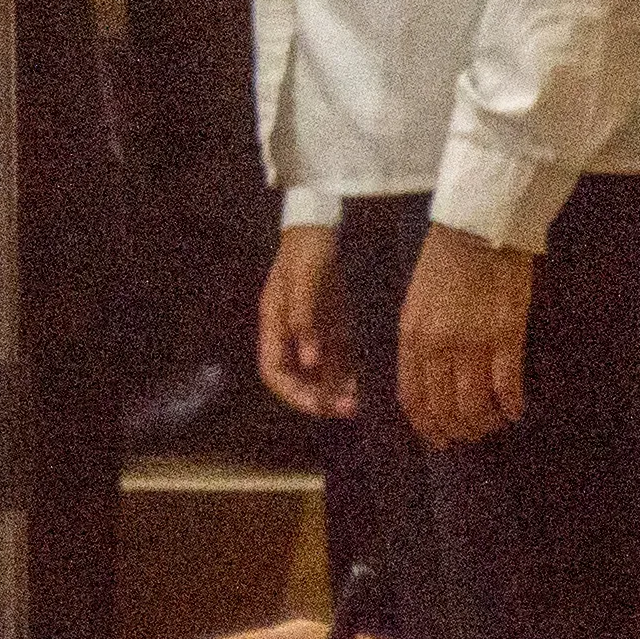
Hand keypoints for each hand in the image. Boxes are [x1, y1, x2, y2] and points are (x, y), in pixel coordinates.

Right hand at [255, 220, 358, 419]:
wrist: (320, 229)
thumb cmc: (307, 252)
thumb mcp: (304, 281)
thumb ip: (304, 320)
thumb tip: (309, 361)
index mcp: (273, 327)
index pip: (275, 374)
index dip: (293, 394)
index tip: (317, 406)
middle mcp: (290, 336)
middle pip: (298, 379)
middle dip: (319, 399)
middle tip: (347, 409)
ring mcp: (311, 333)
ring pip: (320, 373)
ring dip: (336, 390)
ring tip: (359, 403)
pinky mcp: (331, 327)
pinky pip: (338, 359)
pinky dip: (348, 373)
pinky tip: (366, 383)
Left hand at [395, 223, 535, 449]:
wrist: (478, 226)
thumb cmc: (446, 262)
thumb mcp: (416, 304)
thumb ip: (418, 342)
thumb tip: (429, 380)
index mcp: (412, 337)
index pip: (414, 398)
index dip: (426, 426)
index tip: (438, 439)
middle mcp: (438, 346)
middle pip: (444, 407)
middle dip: (457, 430)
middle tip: (470, 436)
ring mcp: (473, 341)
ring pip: (475, 403)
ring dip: (485, 422)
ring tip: (495, 423)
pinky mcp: (506, 333)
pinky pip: (507, 383)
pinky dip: (511, 404)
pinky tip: (516, 409)